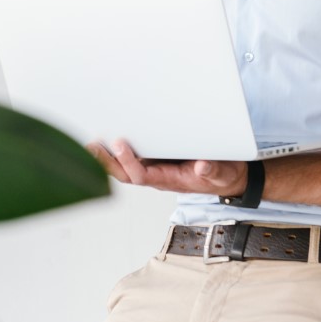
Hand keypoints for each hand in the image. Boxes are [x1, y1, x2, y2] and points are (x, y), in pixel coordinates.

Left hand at [86, 139, 247, 196]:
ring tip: (93, 143)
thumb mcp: (222, 173)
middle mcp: (159, 176)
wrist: (228, 178)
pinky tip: (108, 142)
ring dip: (108, 159)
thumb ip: (212, 170)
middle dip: (108, 163)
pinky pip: (135, 160)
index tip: (121, 144)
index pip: (142, 175)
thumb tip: (202, 166)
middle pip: (126, 174)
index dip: (129, 162)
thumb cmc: (222, 176)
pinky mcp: (159, 161)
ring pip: (126, 169)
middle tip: (92, 146)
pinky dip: (119, 153)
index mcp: (170, 180)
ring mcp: (158, 169)